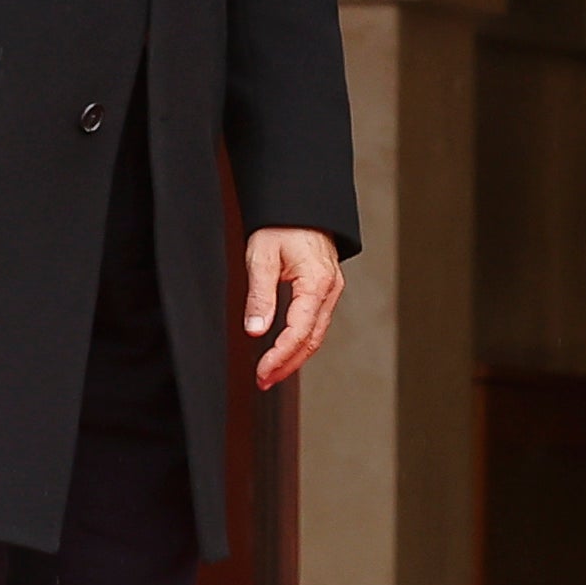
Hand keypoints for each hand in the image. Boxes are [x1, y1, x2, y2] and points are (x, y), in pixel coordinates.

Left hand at [243, 229, 343, 391]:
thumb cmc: (280, 225)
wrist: (299, 203)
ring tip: (270, 373)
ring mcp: (331, 290)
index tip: (261, 372)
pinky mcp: (325, 289)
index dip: (279, 356)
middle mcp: (329, 290)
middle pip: (312, 339)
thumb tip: (254, 331)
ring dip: (294, 357)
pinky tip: (285, 351)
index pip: (299, 332)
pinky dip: (301, 341)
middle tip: (263, 381)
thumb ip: (259, 296)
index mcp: (316, 283)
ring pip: (316, 334)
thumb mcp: (261, 257)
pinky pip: (316, 322)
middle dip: (287, 364)